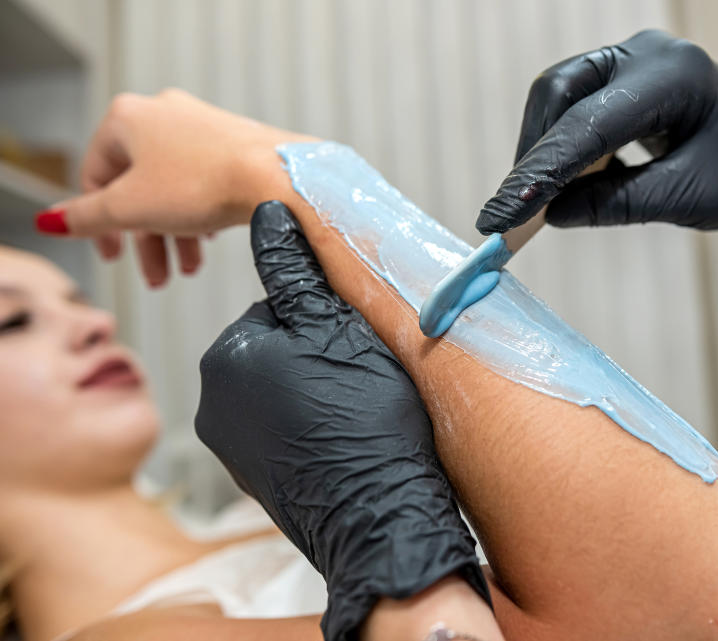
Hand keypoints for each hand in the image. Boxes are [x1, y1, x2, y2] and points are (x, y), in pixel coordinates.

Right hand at [38, 89, 313, 285]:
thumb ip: (86, 217)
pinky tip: (210, 240)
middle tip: (157, 277)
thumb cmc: (207, 184)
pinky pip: (206, 182)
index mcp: (127, 119)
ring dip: (176, 234)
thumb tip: (54, 220)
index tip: (114, 256)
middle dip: (147, 239)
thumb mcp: (130, 209)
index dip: (99, 223)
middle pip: (139, 187)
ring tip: (189, 269)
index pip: (95, 176)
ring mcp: (203, 125)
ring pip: (175, 188)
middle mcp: (165, 113)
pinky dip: (201, 214)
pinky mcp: (236, 142)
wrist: (280, 178)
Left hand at [195, 201, 489, 640]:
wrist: (377, 516)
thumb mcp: (336, 326)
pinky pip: (285, 431)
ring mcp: (232, 446)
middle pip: (277, 350)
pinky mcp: (255, 478)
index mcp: (227, 355)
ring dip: (316, 392)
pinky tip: (344, 441)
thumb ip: (295, 269)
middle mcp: (214, 401)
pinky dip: (312, 429)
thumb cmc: (363, 419)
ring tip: (354, 413)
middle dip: (317, 356)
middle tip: (359, 381)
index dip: (327, 322)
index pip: (278, 308)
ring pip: (282, 391)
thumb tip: (268, 212)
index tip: (356, 346)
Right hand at [476, 30, 717, 238]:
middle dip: (534, 152)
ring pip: (558, 92)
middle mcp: (647, 54)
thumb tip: (552, 213)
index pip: (589, 124)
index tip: (504, 215)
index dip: (542, 172)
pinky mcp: (622, 74)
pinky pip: (572, 100)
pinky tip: (562, 179)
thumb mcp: (686, 199)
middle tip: (515, 209)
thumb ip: (617, 204)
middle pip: (560, 90)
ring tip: (535, 198)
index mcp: (675, 78)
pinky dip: (558, 141)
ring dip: (540, 147)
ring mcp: (633, 58)